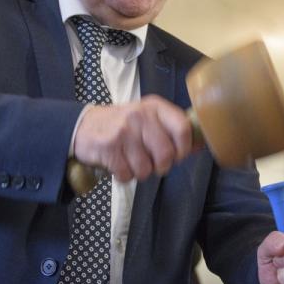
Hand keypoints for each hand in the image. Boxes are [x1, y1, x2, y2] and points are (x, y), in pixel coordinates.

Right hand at [72, 96, 194, 181]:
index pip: (183, 129)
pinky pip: (127, 175)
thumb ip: (173, 131)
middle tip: (151, 163)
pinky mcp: (109, 147)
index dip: (183, 149)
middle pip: (166, 154)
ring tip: (131, 161)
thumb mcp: (149, 120)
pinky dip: (124, 176)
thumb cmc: (122, 126)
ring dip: (140, 172)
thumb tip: (200, 145)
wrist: (83, 126)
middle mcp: (140, 116)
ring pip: (146, 169)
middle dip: (161, 166)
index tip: (176, 155)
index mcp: (155, 107)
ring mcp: (124, 131)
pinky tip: (118, 164)